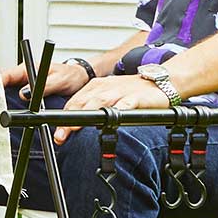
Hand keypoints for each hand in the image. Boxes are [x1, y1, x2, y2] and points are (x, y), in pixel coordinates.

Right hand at [0, 59, 92, 98]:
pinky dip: (7, 103)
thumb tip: (24, 94)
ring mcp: (23, 85)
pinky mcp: (26, 93)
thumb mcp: (59, 81)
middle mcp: (22, 76)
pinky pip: (12, 97)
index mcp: (27, 68)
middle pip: (1, 83)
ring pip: (5, 91)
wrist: (79, 78)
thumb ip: (44, 87)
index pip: (6, 74)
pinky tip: (4, 111)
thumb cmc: (70, 75)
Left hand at [51, 75, 167, 142]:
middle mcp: (104, 88)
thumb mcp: (106, 95)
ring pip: (100, 102)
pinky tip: (112, 117)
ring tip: (76, 127)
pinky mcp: (136, 98)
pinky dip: (118, 109)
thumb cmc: (131, 91)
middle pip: (82, 103)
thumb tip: (72, 125)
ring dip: (86, 114)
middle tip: (60, 135)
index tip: (57, 134)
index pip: (74, 102)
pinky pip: (126, 104)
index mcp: (95, 87)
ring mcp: (120, 92)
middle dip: (69, 119)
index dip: (63, 118)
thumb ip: (90, 107)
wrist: (160, 82)